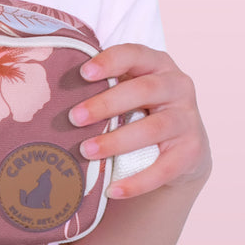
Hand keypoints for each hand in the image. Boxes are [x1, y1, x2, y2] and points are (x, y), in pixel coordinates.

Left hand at [67, 44, 210, 199]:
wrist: (184, 144)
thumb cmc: (141, 108)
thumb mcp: (128, 88)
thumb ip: (103, 83)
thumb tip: (52, 94)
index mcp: (157, 63)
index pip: (135, 54)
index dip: (111, 61)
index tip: (83, 73)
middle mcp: (178, 86)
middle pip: (144, 90)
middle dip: (106, 104)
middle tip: (74, 118)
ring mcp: (187, 119)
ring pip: (153, 129)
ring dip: (116, 141)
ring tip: (86, 151)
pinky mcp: (192, 151)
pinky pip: (164, 169)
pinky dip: (137, 182)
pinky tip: (112, 190)